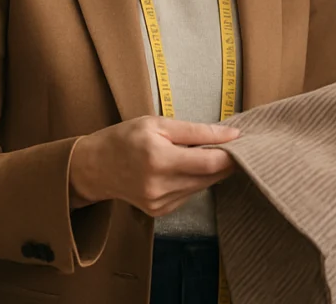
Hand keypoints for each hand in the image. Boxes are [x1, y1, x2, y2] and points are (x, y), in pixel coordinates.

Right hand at [70, 117, 239, 217]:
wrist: (94, 167)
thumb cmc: (125, 138)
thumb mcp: (158, 123)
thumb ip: (197, 130)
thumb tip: (232, 134)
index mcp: (159, 159)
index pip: (209, 162)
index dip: (230, 154)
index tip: (241, 143)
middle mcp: (159, 186)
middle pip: (209, 177)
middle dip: (223, 162)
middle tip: (228, 146)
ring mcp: (159, 203)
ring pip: (201, 187)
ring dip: (209, 171)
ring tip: (204, 153)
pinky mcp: (159, 211)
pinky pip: (189, 195)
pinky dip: (194, 181)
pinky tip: (184, 168)